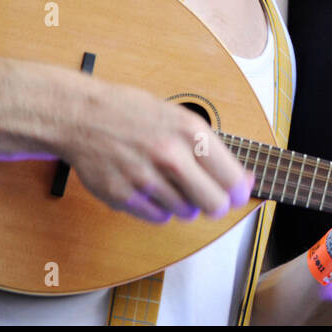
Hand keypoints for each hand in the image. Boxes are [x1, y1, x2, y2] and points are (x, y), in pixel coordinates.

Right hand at [59, 77, 252, 222]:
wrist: (83, 116)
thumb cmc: (136, 115)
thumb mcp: (181, 119)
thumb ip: (214, 151)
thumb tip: (247, 181)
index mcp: (190, 131)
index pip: (231, 179)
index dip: (238, 192)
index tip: (236, 194)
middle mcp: (170, 154)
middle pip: (214, 205)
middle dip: (216, 205)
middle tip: (210, 198)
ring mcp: (145, 177)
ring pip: (186, 212)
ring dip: (184, 203)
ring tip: (170, 182)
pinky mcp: (123, 195)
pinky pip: (158, 217)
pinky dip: (160, 208)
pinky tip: (151, 188)